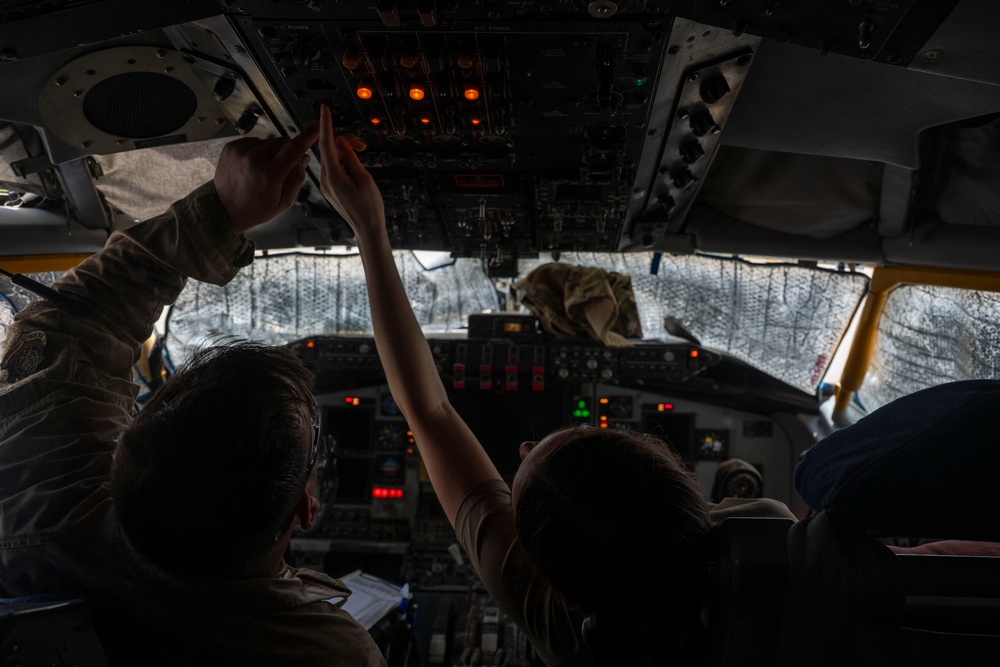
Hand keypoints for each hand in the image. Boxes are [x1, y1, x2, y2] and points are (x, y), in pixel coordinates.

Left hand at [213, 123, 319, 233]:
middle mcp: (254, 159)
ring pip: (268, 141)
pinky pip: (253, 141)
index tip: (316, 126)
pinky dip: (257, 151)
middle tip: (280, 168)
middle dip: (287, 151)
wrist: (224, 209)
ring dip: (270, 152)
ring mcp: (241, 151)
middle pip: (283, 141)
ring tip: (262, 170)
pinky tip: (252, 166)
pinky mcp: (232, 147)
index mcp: (270, 174)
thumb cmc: (255, 208)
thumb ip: (297, 178)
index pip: (294, 149)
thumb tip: (304, 157)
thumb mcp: (283, 202)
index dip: (308, 136)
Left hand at [317, 104, 384, 237]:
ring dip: (346, 154)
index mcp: (334, 177)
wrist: (367, 229)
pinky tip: (355, 172)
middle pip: (330, 149)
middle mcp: (325, 180)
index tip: (324, 110)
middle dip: (345, 142)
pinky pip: (334, 168)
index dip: (325, 125)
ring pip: (332, 158)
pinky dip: (344, 163)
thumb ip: (351, 158)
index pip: (326, 144)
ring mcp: (326, 184)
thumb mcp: (365, 180)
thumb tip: (341, 142)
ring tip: (362, 165)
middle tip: (362, 147)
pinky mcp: (330, 187)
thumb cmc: (369, 208)